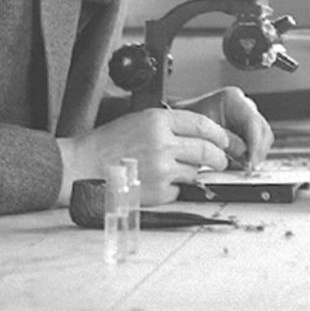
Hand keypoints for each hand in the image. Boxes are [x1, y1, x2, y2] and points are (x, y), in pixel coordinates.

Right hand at [57, 106, 234, 205]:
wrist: (87, 166)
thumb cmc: (110, 143)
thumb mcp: (140, 120)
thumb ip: (170, 125)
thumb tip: (200, 134)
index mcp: (159, 121)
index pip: (202, 125)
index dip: (218, 133)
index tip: (223, 139)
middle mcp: (163, 144)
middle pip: (206, 150)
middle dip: (218, 157)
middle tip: (220, 160)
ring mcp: (162, 169)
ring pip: (194, 171)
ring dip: (192, 172)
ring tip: (176, 169)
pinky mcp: (158, 191)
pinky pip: (179, 189)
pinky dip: (175, 187)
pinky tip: (159, 181)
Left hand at [174, 86, 273, 172]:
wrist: (178, 125)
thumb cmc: (186, 125)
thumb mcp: (203, 133)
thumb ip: (226, 143)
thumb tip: (244, 158)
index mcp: (232, 98)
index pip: (253, 122)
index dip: (255, 145)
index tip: (251, 162)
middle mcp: (243, 105)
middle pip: (263, 130)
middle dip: (257, 152)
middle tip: (248, 169)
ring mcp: (246, 116)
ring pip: (264, 138)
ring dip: (256, 155)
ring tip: (244, 168)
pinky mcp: (246, 128)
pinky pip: (257, 143)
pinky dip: (252, 155)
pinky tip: (242, 163)